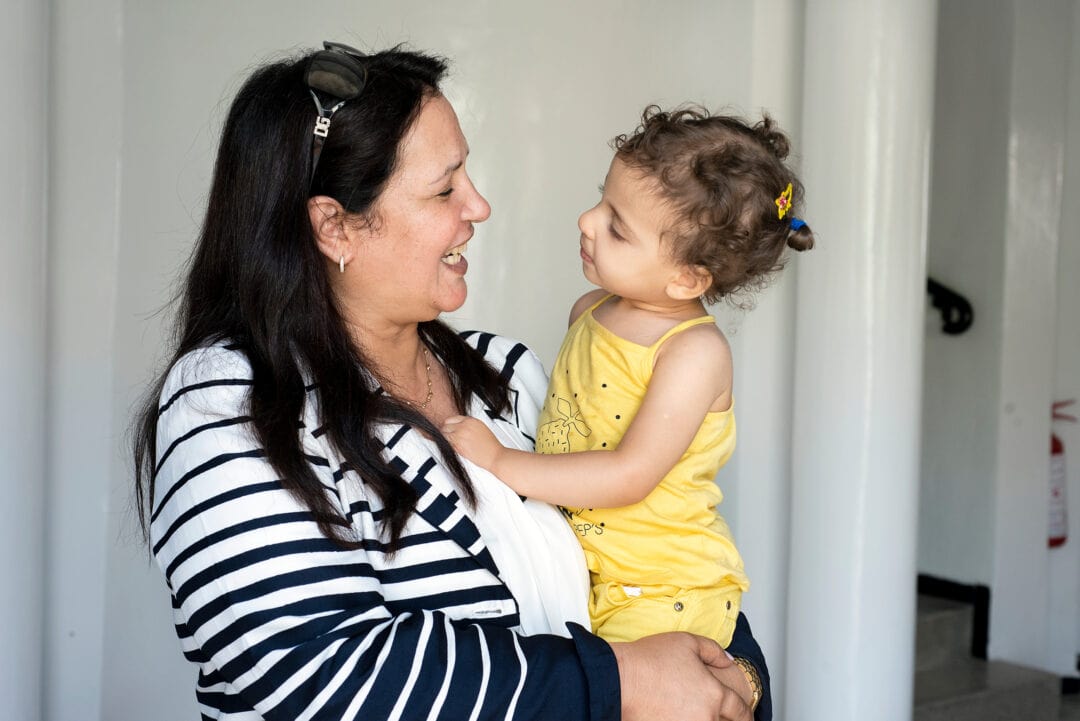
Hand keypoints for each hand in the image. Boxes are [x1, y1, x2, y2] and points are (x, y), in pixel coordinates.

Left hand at [441, 416, 502, 469]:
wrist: (495, 455)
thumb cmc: (490, 444)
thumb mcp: (480, 427)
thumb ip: (469, 425)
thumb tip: (459, 426)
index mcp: (470, 420)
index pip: (452, 418)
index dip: (450, 424)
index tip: (450, 428)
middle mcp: (463, 426)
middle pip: (445, 426)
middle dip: (447, 431)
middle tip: (450, 436)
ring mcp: (459, 435)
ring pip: (444, 435)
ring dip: (448, 439)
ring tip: (456, 443)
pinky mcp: (457, 445)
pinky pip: (448, 444)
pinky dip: (450, 446)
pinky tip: (459, 448)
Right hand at [610, 632, 752, 720]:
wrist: (620, 679)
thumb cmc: (649, 660)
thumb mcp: (687, 642)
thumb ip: (714, 651)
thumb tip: (728, 661)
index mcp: (714, 694)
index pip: (740, 712)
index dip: (746, 716)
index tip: (746, 718)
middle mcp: (705, 717)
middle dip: (720, 716)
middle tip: (709, 707)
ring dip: (701, 718)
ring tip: (687, 708)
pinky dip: (682, 720)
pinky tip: (672, 713)